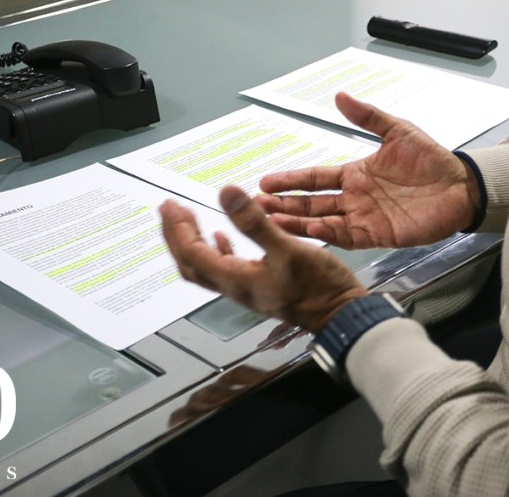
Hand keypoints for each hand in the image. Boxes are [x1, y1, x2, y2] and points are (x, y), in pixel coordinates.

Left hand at [159, 188, 367, 333]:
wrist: (340, 316)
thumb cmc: (319, 288)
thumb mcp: (287, 248)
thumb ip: (254, 222)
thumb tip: (226, 193)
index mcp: (236, 279)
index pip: (193, 253)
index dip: (178, 228)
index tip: (171, 205)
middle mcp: (235, 288)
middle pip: (190, 263)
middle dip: (176, 236)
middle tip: (169, 210)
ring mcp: (246, 290)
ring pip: (205, 267)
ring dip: (191, 242)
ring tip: (186, 220)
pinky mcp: (260, 287)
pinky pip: (225, 269)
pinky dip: (216, 250)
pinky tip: (222, 237)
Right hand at [256, 92, 480, 248]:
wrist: (461, 186)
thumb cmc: (432, 160)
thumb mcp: (398, 132)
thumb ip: (368, 117)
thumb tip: (340, 96)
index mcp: (355, 174)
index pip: (315, 178)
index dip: (290, 180)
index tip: (266, 181)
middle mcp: (355, 198)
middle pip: (311, 203)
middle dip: (283, 205)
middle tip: (257, 206)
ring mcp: (364, 218)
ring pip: (322, 223)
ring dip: (297, 223)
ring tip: (273, 222)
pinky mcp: (379, 235)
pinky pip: (347, 237)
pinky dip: (328, 235)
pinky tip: (310, 231)